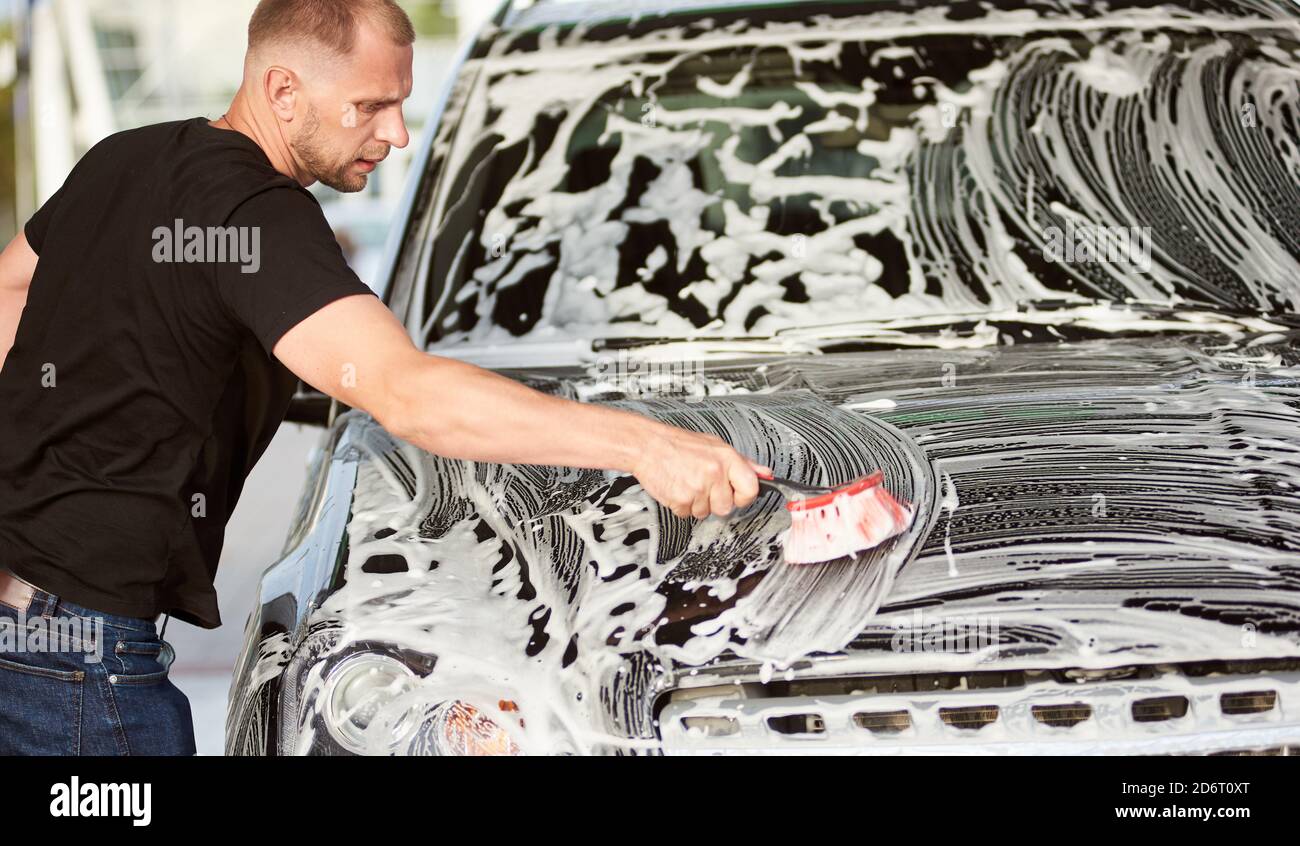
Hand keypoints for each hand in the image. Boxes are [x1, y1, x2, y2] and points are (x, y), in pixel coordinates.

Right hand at [630, 423, 771, 519]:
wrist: (648, 445)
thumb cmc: (679, 444)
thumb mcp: (715, 446)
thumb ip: (742, 462)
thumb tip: (765, 474)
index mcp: (727, 459)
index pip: (751, 489)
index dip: (744, 496)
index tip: (737, 495)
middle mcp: (714, 473)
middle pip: (727, 507)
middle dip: (715, 501)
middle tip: (703, 484)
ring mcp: (697, 488)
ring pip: (705, 513)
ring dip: (697, 503)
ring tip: (687, 482)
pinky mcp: (681, 500)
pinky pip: (687, 514)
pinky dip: (682, 505)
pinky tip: (678, 487)